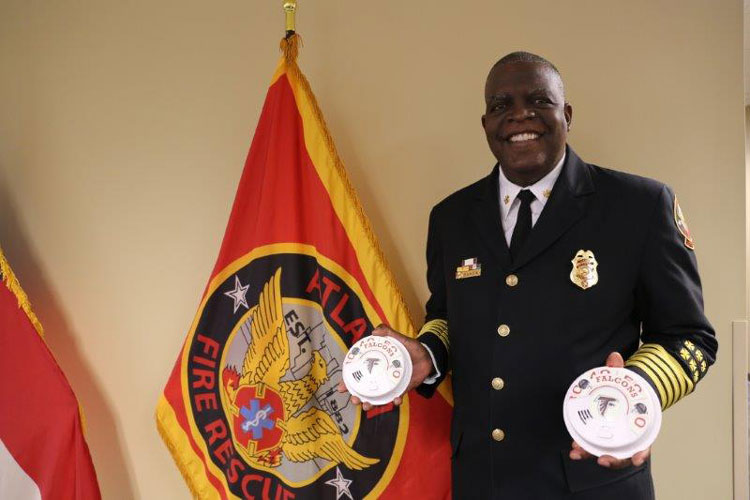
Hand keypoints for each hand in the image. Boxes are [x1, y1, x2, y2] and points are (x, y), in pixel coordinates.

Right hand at [337, 324, 433, 410]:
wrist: (428, 356)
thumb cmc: (410, 347)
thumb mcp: (398, 338)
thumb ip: (387, 332)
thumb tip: (374, 331)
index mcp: (376, 365)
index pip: (359, 373)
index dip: (348, 381)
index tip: (341, 387)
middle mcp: (380, 376)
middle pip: (364, 389)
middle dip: (357, 397)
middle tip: (354, 399)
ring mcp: (390, 384)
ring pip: (377, 397)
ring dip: (370, 404)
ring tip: (366, 406)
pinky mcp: (401, 389)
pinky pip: (396, 398)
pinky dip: (394, 401)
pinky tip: (395, 400)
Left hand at [568, 352, 651, 468]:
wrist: (623, 393)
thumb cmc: (627, 390)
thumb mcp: (624, 379)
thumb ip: (618, 369)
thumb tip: (614, 356)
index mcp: (638, 427)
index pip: (643, 445)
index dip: (641, 454)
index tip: (637, 460)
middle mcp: (627, 437)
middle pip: (622, 455)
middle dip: (613, 460)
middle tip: (600, 459)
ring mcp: (613, 439)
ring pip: (605, 452)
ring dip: (591, 455)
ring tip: (577, 453)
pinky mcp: (600, 437)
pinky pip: (593, 446)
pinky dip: (584, 448)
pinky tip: (574, 449)